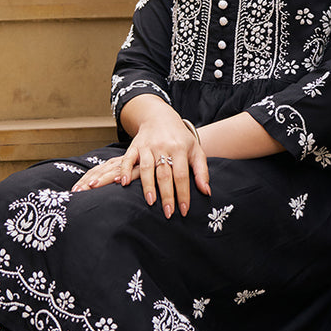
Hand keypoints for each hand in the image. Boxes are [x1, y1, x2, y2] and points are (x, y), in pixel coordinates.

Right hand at [71, 113, 210, 217]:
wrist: (160, 117)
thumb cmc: (180, 138)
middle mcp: (163, 147)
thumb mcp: (195, 150)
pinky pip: (128, 158)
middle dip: (167, 195)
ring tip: (150, 202)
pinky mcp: (135, 146)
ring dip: (147, 186)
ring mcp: (147, 146)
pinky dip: (124, 170)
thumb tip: (206, 192)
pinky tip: (123, 183)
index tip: (184, 210)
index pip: (182, 175)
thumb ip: (201, 171)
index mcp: (180, 149)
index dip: (183, 193)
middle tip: (168, 213)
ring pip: (147, 168)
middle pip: (164, 174)